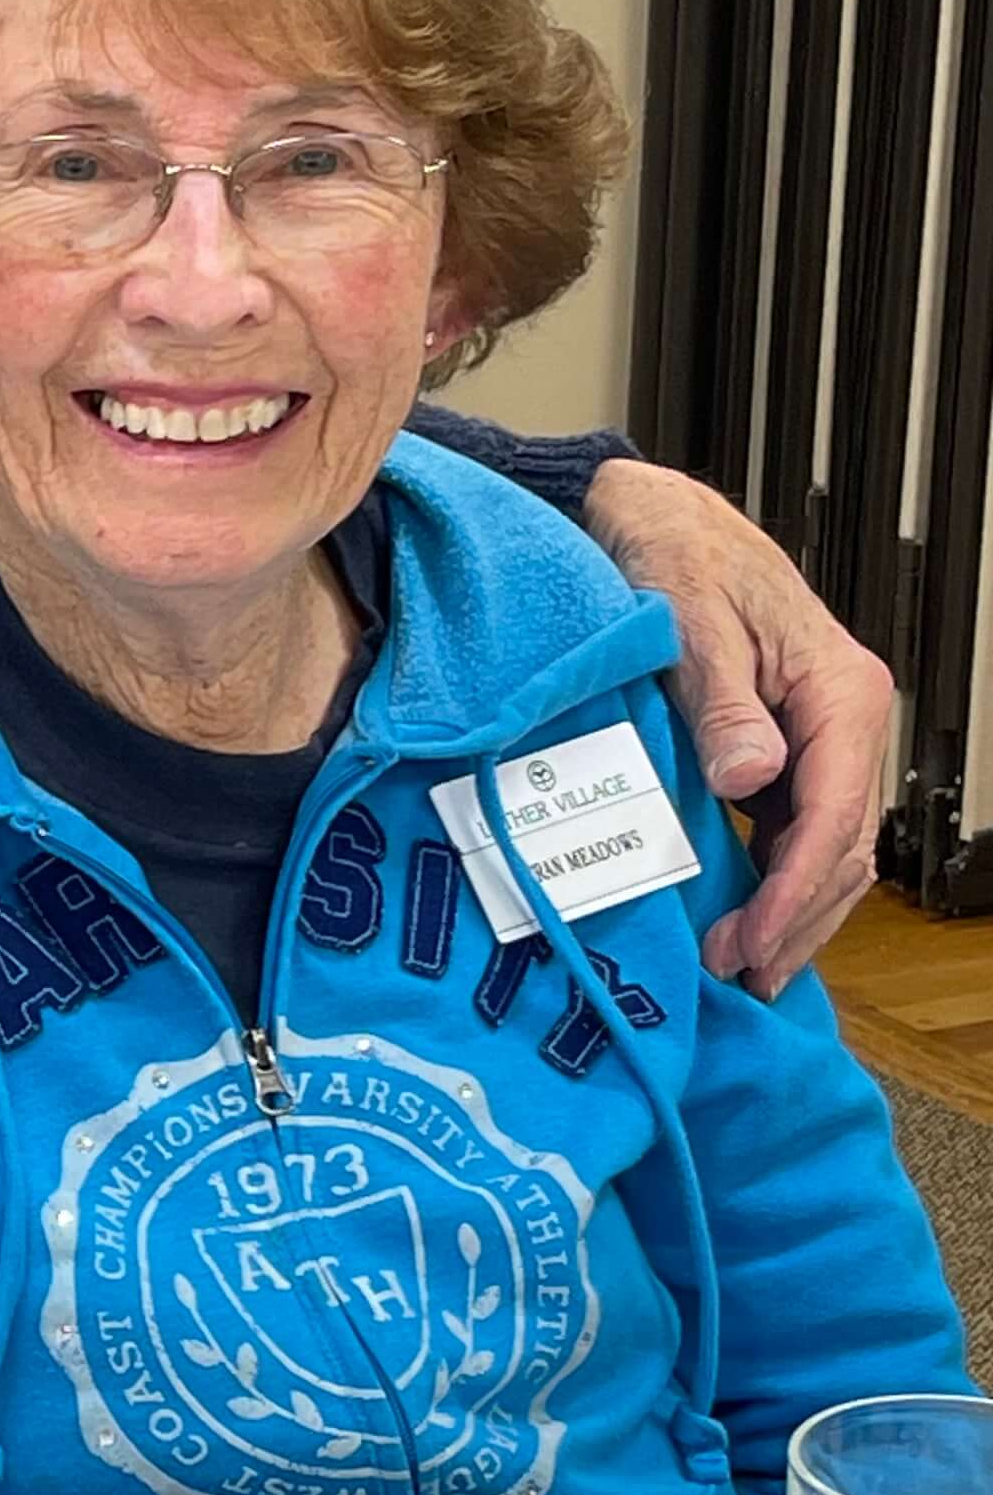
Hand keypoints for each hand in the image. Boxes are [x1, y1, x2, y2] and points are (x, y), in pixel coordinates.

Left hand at [583, 457, 889, 994]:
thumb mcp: (689, 618)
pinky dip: (773, 882)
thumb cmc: (673, 553)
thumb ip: (720, 699)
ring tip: (741, 969)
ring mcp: (817, 739)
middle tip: (738, 975)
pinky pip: (793, 832)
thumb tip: (753, 776)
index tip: (752, 942)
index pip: (835, 815)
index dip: (796, 890)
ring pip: (825, 849)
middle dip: (797, 918)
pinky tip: (740, 921)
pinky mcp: (783, 751)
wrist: (650, 518)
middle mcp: (843, 719)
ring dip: (791, 912)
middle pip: (843, 847)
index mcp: (840, 690)